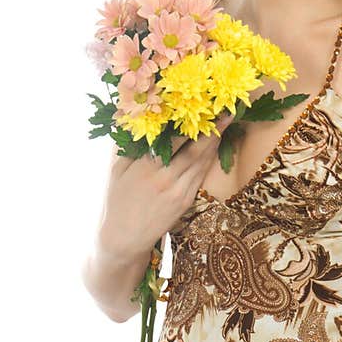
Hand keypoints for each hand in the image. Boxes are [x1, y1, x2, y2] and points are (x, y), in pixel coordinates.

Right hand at [98, 114, 234, 259]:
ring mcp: (178, 192)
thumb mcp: (115, 170)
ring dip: (216, 142)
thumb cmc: (116, 201)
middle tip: (227, 109)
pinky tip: (215, 146)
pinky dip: (209, 159)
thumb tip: (130, 115)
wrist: (123, 239)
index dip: (189, 121)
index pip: (173, 139)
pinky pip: (201, 175)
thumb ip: (126, 143)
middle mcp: (164, 178)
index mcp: (145, 167)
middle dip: (213, 128)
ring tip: (227, 122)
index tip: (200, 103)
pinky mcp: (186, 202)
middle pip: (195, 149)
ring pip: (202, 162)